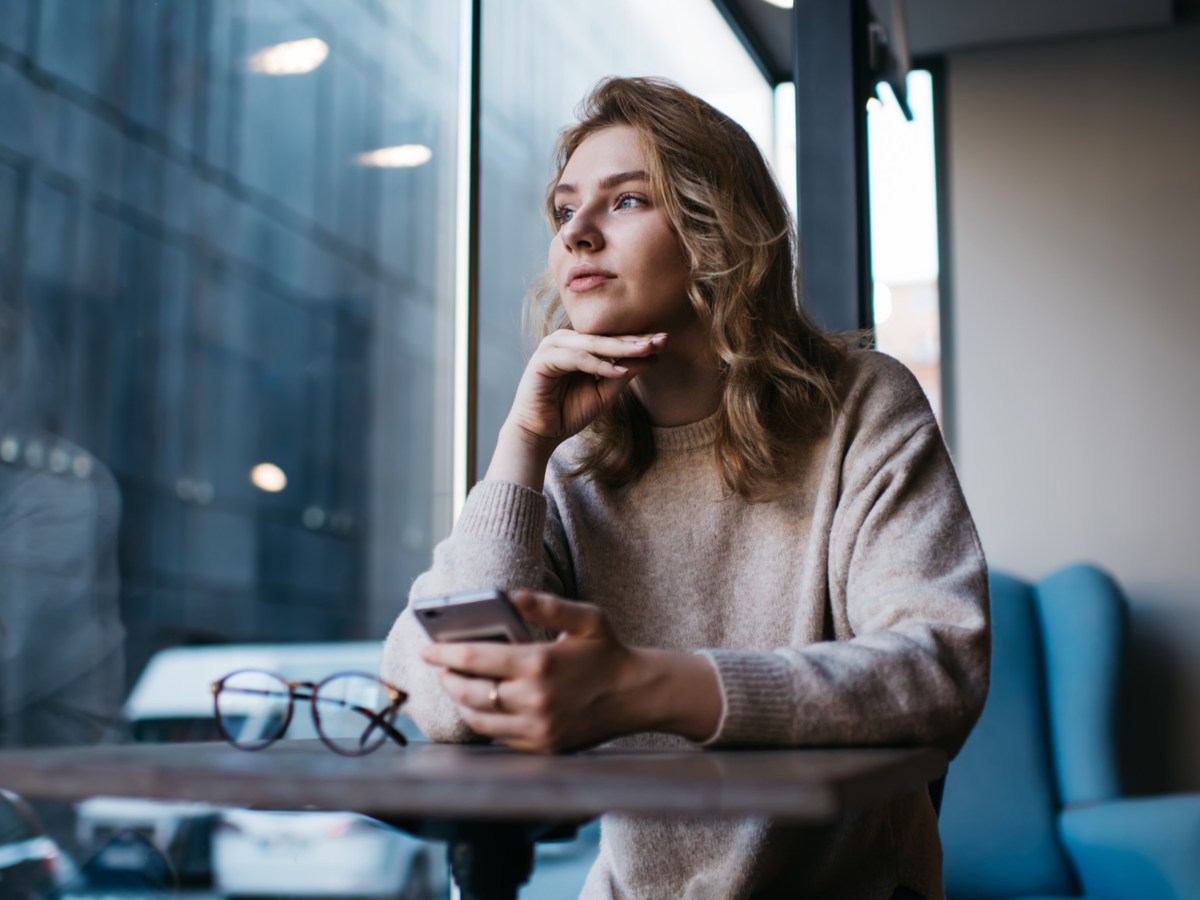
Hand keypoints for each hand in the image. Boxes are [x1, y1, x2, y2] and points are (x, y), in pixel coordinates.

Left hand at [419, 590, 722, 752]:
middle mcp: (535, 701)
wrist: (638, 695)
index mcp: (541, 664)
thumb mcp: (586, 618)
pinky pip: (500, 737)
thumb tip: (510, 595)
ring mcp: (539, 728)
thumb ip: (546, 605)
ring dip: (460, 702)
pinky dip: (484, 721)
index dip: (445, 654)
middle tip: (439, 666)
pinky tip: (481, 705)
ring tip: (455, 685)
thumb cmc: (609, 651)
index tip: (427, 649)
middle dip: (447, 678)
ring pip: (479, 720)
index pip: (475, 660)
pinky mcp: (544, 747)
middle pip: (469, 693)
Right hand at [488, 331, 666, 484]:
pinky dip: (599, 365)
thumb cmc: (569, 413)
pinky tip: (620, 371)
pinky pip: (577, 358)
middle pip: (605, 338)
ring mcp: (552, 347)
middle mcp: (566, 341)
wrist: (539, 434)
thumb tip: (652, 356)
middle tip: (662, 340)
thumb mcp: (604, 393)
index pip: (612, 340)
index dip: (638, 341)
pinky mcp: (543, 360)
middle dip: (634, 340)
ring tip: (646, 351)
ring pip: (593, 344)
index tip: (665, 342)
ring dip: (620, 348)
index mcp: (579, 345)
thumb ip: (623, 374)